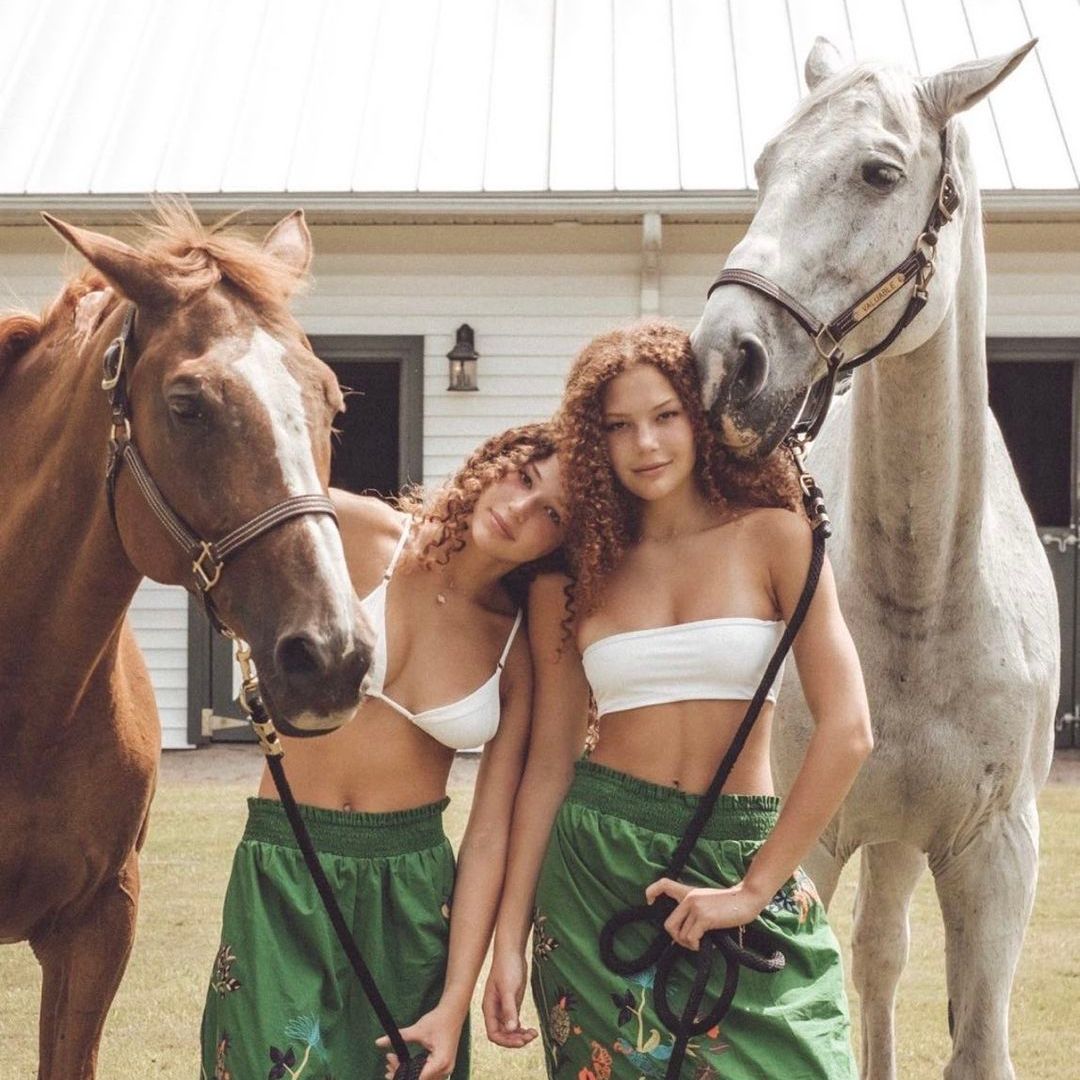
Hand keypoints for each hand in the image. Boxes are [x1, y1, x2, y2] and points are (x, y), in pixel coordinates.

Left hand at [376, 1004, 463, 1079]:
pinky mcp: (444, 1066)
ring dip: (409, 1074)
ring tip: (393, 1064)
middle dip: (402, 1075)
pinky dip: (416, 1071)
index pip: (418, 1079)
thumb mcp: (418, 1030)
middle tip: (388, 1065)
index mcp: (440, 1063)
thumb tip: (378, 1042)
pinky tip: (404, 1065)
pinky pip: (428, 1075)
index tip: (389, 1068)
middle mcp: (445, 1070)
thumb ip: (399, 1037)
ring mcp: (446, 1069)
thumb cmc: (438, 1020)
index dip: (401, 1076)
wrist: (453, 1012)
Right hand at [482, 949, 537, 1047]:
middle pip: (502, 1035)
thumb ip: (509, 1009)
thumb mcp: (508, 988)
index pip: (494, 1033)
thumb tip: (511, 1029)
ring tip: (534, 1034)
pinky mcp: (512, 1004)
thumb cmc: (507, 967)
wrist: (512, 952)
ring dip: (520, 1036)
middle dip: (515, 1039)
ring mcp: (504, 1008)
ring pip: (510, 1030)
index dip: (506, 1041)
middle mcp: (495, 1011)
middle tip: (530, 1037)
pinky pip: (515, 1023)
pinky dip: (522, 1029)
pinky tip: (532, 1030)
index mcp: (489, 1008)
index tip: (521, 1041)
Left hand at [644, 878, 766, 950]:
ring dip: (689, 944)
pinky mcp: (703, 917)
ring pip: (680, 934)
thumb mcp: (708, 902)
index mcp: (689, 892)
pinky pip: (690, 938)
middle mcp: (689, 898)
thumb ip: (695, 911)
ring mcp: (695, 907)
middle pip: (668, 923)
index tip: (650, 902)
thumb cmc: (730, 904)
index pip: (664, 884)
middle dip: (676, 938)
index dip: (652, 892)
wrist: (746, 898)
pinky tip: (704, 944)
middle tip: (689, 942)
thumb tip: (686, 934)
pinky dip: (695, 945)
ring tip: (700, 942)